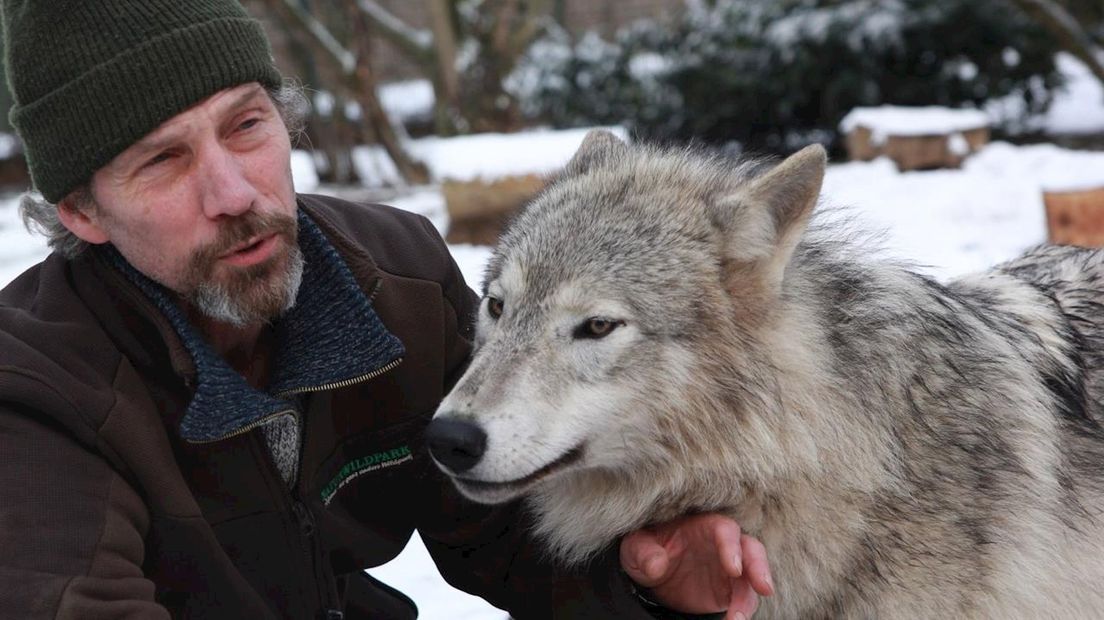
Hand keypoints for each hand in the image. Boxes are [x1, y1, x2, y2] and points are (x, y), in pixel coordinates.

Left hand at [620, 513, 773, 619]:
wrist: (651, 573)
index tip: (734, 567)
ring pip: (752, 577)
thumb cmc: (647, 550)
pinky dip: (742, 610)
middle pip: (751, 549)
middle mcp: (722, 545)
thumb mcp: (636, 548)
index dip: (731, 546)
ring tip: (738, 617)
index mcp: (702, 526)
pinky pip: (743, 599)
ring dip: (749, 597)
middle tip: (762, 587)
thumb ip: (644, 552)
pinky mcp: (729, 590)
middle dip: (759, 566)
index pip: (724, 529)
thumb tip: (656, 564)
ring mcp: (729, 569)